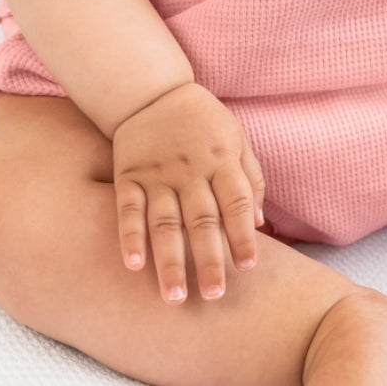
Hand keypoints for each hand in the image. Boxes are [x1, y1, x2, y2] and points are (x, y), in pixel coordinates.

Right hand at [111, 82, 264, 303]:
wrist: (152, 90)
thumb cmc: (202, 120)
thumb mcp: (236, 137)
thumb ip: (250, 177)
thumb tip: (258, 223)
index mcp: (220, 160)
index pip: (235, 202)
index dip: (242, 235)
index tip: (248, 267)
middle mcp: (190, 170)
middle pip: (201, 219)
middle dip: (208, 259)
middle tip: (214, 295)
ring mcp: (157, 174)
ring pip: (164, 222)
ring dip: (169, 261)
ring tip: (175, 297)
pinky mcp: (129, 175)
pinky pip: (128, 209)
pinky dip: (130, 236)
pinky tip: (134, 264)